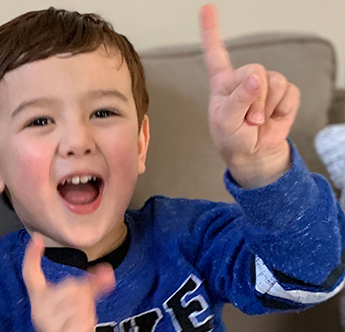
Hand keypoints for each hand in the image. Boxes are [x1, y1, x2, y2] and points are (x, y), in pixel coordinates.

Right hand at [22, 233, 115, 331]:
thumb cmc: (70, 325)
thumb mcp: (79, 301)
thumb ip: (92, 284)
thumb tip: (109, 272)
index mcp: (39, 297)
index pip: (30, 274)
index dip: (32, 255)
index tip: (37, 238)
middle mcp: (38, 310)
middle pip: (72, 287)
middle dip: (85, 297)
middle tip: (79, 312)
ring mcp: (47, 326)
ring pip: (81, 305)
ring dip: (88, 314)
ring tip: (78, 325)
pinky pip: (84, 323)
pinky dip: (88, 328)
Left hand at [200, 3, 298, 187]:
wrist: (252, 154)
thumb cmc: (231, 137)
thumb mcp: (226, 121)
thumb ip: (239, 98)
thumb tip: (256, 77)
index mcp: (221, 82)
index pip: (215, 52)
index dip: (211, 30)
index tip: (206, 7)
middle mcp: (243, 77)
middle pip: (254, 69)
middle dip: (254, 96)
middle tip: (248, 119)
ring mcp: (265, 84)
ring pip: (274, 81)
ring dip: (266, 106)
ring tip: (256, 121)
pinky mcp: (284, 93)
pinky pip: (289, 93)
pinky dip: (280, 110)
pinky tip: (271, 120)